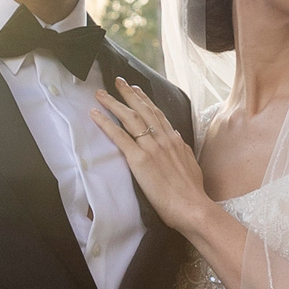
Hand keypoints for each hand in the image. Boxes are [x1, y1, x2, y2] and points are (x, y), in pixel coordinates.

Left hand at [92, 78, 211, 234]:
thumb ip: (182, 150)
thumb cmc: (193, 193)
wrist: (193, 207)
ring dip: (113, 103)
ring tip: (101, 93)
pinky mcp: (139, 160)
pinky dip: (105, 123)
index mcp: (175, 140)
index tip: (136, 90)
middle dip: (128, 94)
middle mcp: (162, 139)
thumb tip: (176, 137)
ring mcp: (151, 147)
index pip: (157, 114)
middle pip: (142, 110)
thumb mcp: (191, 165)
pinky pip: (119, 136)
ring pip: (130, 118)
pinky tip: (95, 114)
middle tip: (117, 81)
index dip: (145, 100)